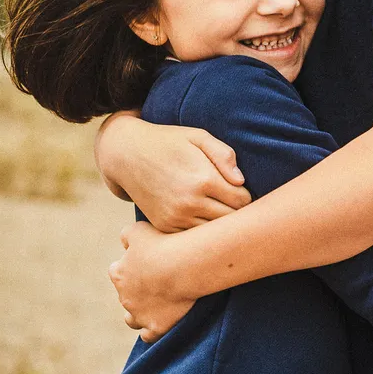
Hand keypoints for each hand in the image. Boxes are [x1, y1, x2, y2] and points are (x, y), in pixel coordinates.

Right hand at [96, 115, 250, 229]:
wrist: (127, 155)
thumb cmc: (168, 142)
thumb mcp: (198, 136)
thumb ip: (223, 155)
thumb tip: (241, 181)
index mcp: (203, 179)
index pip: (242, 201)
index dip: (245, 195)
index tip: (239, 189)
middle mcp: (190, 203)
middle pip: (231, 221)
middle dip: (237, 213)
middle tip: (234, 202)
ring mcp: (176, 218)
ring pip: (213, 233)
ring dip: (219, 224)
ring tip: (218, 208)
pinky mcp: (165, 227)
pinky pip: (194, 237)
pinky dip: (201, 230)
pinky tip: (200, 215)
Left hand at [109, 220, 196, 341]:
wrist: (182, 267)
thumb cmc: (162, 244)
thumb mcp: (139, 230)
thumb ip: (126, 235)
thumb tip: (124, 242)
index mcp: (119, 274)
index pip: (116, 272)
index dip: (130, 268)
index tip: (145, 264)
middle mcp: (124, 297)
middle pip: (125, 295)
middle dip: (136, 290)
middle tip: (157, 281)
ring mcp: (139, 314)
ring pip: (131, 319)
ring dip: (138, 313)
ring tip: (154, 307)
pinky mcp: (155, 327)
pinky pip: (148, 335)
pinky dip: (151, 330)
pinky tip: (160, 322)